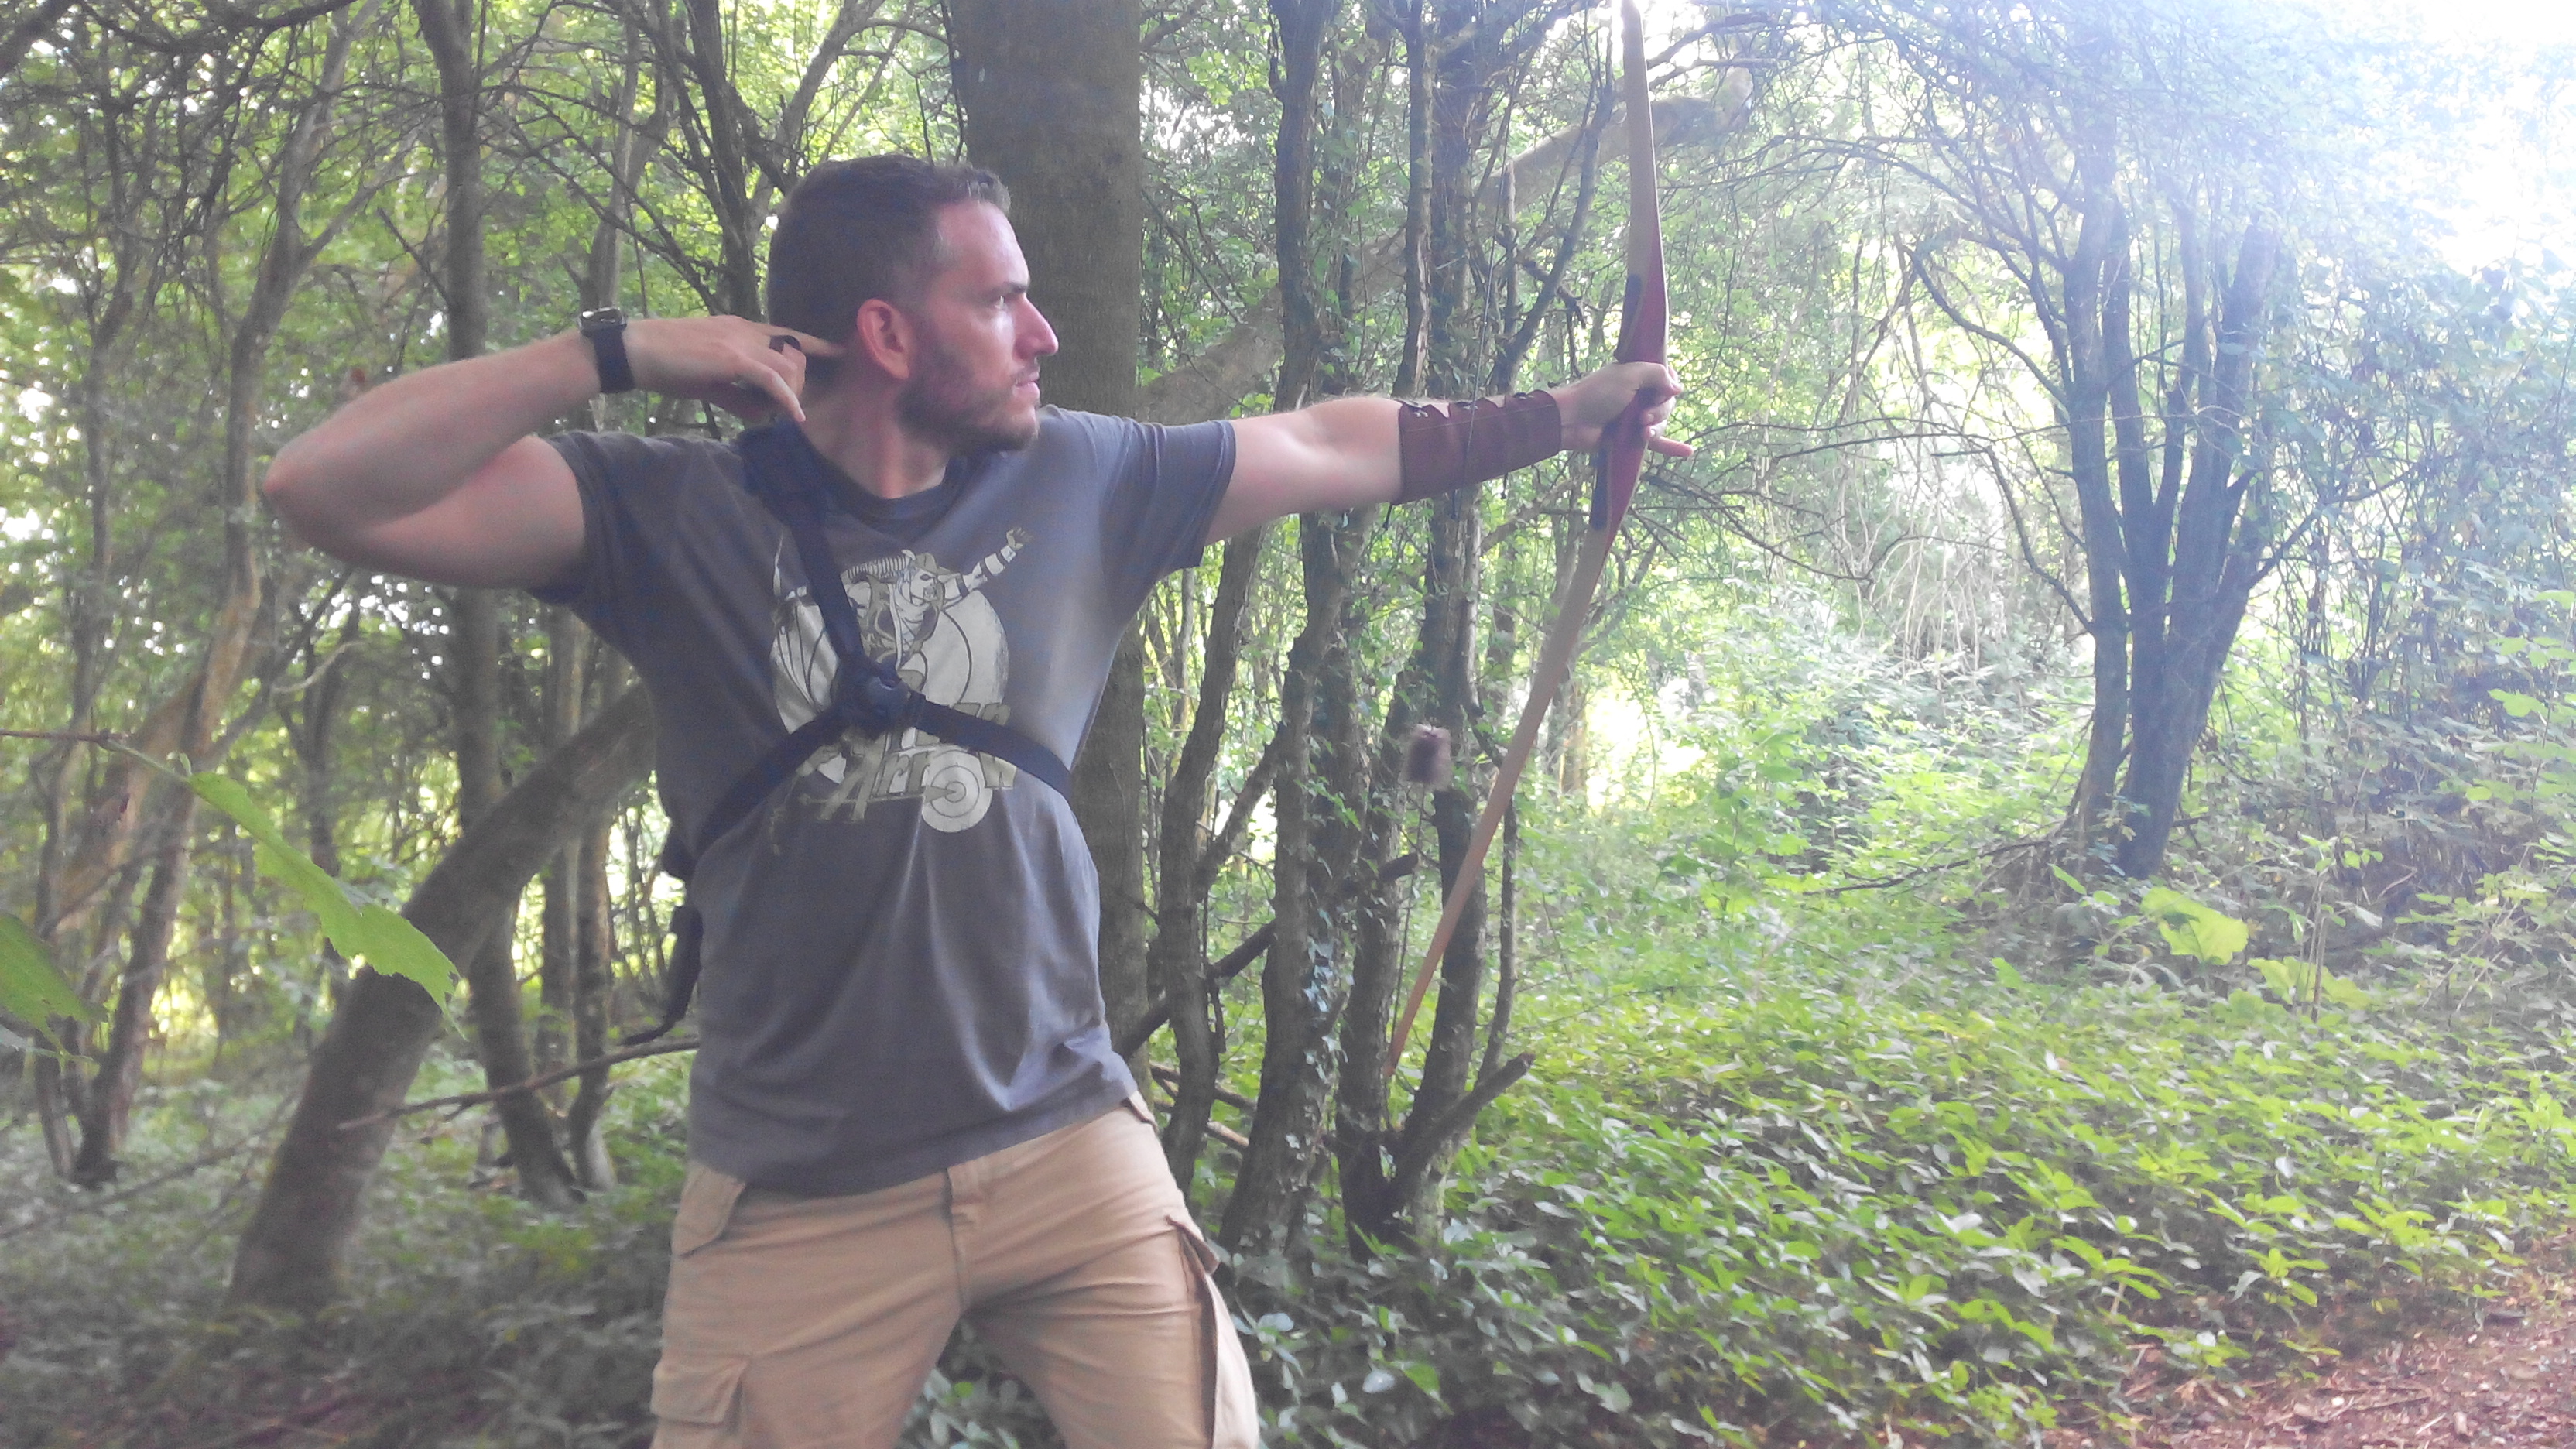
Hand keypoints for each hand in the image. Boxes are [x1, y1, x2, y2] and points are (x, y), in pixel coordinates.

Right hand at [619, 315, 845, 423]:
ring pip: (788, 366)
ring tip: (779, 412)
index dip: (814, 344)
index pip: (786, 333)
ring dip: (792, 393)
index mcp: (740, 329)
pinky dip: (786, 398)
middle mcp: (745, 330)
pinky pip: (772, 378)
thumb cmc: (667, 365)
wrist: (636, 352)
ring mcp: (739, 341)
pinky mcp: (732, 357)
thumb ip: (738, 395)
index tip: (837, 353)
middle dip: (800, 383)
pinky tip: (791, 415)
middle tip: (786, 407)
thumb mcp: (710, 381)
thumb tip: (762, 413)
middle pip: (795, 353)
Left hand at [1549, 362, 1691, 458]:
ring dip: (1657, 427)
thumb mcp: (1629, 375)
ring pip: (1663, 422)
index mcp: (1638, 375)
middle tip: (1643, 416)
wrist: (1572, 421)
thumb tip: (1678, 387)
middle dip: (1660, 410)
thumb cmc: (1597, 393)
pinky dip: (1672, 447)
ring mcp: (1636, 416)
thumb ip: (1657, 374)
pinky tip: (1689, 452)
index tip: (1659, 390)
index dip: (1668, 385)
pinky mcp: (1632, 436)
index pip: (1667, 377)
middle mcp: (1639, 395)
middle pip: (1667, 402)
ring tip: (1642, 432)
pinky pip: (1658, 442)